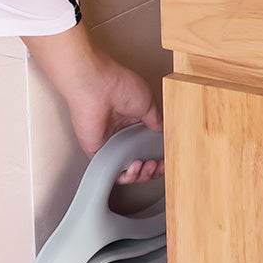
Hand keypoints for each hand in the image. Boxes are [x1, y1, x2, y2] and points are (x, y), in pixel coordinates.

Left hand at [23, 25, 163, 183]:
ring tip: (147, 167)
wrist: (97, 87)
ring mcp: (109, 146)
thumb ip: (156, 121)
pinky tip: (135, 169)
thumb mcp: (148, 103)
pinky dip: (125, 176)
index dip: (158, 157)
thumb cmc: (118, 86)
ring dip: (141, 175)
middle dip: (151, 170)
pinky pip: (112, 172)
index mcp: (132, 124)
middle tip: (157, 166)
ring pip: (127, 172)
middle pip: (139, 164)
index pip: (147, 149)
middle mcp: (120, 136)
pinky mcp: (98, 153)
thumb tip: (161, 132)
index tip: (165, 161)